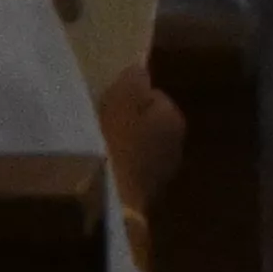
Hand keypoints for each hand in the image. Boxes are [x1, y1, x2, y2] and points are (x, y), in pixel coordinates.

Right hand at [94, 65, 185, 213]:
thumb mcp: (122, 101)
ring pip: (139, 147)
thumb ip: (133, 81)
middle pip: (147, 123)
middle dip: (128, 122)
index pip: (154, 95)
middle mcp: (177, 144)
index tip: (108, 101)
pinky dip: (119, 166)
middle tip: (99, 122)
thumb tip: (141, 71)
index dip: (130, 96)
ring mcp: (163, 172)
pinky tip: (100, 169)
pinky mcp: (147, 194)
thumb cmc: (116, 144)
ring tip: (96, 147)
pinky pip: (130, 169)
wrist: (113, 200)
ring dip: (123, 146)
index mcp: (174, 118)